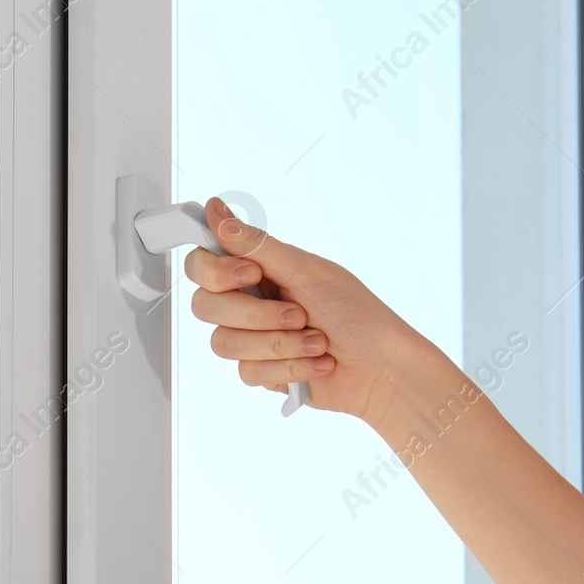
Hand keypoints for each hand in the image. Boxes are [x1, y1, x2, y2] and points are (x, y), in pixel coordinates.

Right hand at [185, 196, 443, 426]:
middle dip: (256, 315)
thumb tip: (217, 211)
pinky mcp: (261, 371)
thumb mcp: (306, 271)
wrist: (381, 370)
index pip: (202, 264)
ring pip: (224, 343)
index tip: (251, 273)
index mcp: (258, 270)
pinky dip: (289, 367)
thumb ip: (255, 244)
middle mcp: (250, 301)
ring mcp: (253, 338)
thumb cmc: (358, 316)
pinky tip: (316, 363)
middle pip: (205, 305)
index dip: (217, 271)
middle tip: (298, 312)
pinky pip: (248, 372)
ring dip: (278, 344)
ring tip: (315, 340)